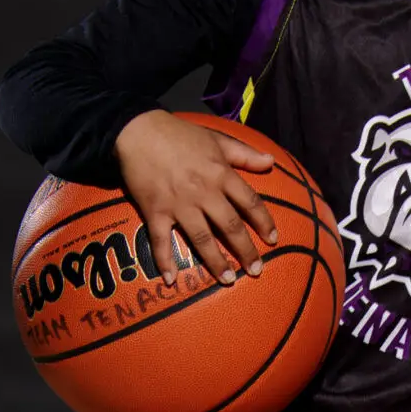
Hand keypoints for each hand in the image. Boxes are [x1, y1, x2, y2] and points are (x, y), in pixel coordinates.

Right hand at [112, 110, 278, 285]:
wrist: (138, 130)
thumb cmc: (180, 134)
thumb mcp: (217, 139)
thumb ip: (245, 154)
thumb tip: (271, 162)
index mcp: (221, 174)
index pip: (250, 202)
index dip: (264, 223)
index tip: (272, 240)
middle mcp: (204, 193)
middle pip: (230, 226)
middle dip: (245, 250)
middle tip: (256, 270)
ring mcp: (179, 205)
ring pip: (201, 239)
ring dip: (216, 261)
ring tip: (228, 280)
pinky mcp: (155, 211)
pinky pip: (160, 241)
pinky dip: (165, 261)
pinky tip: (171, 281)